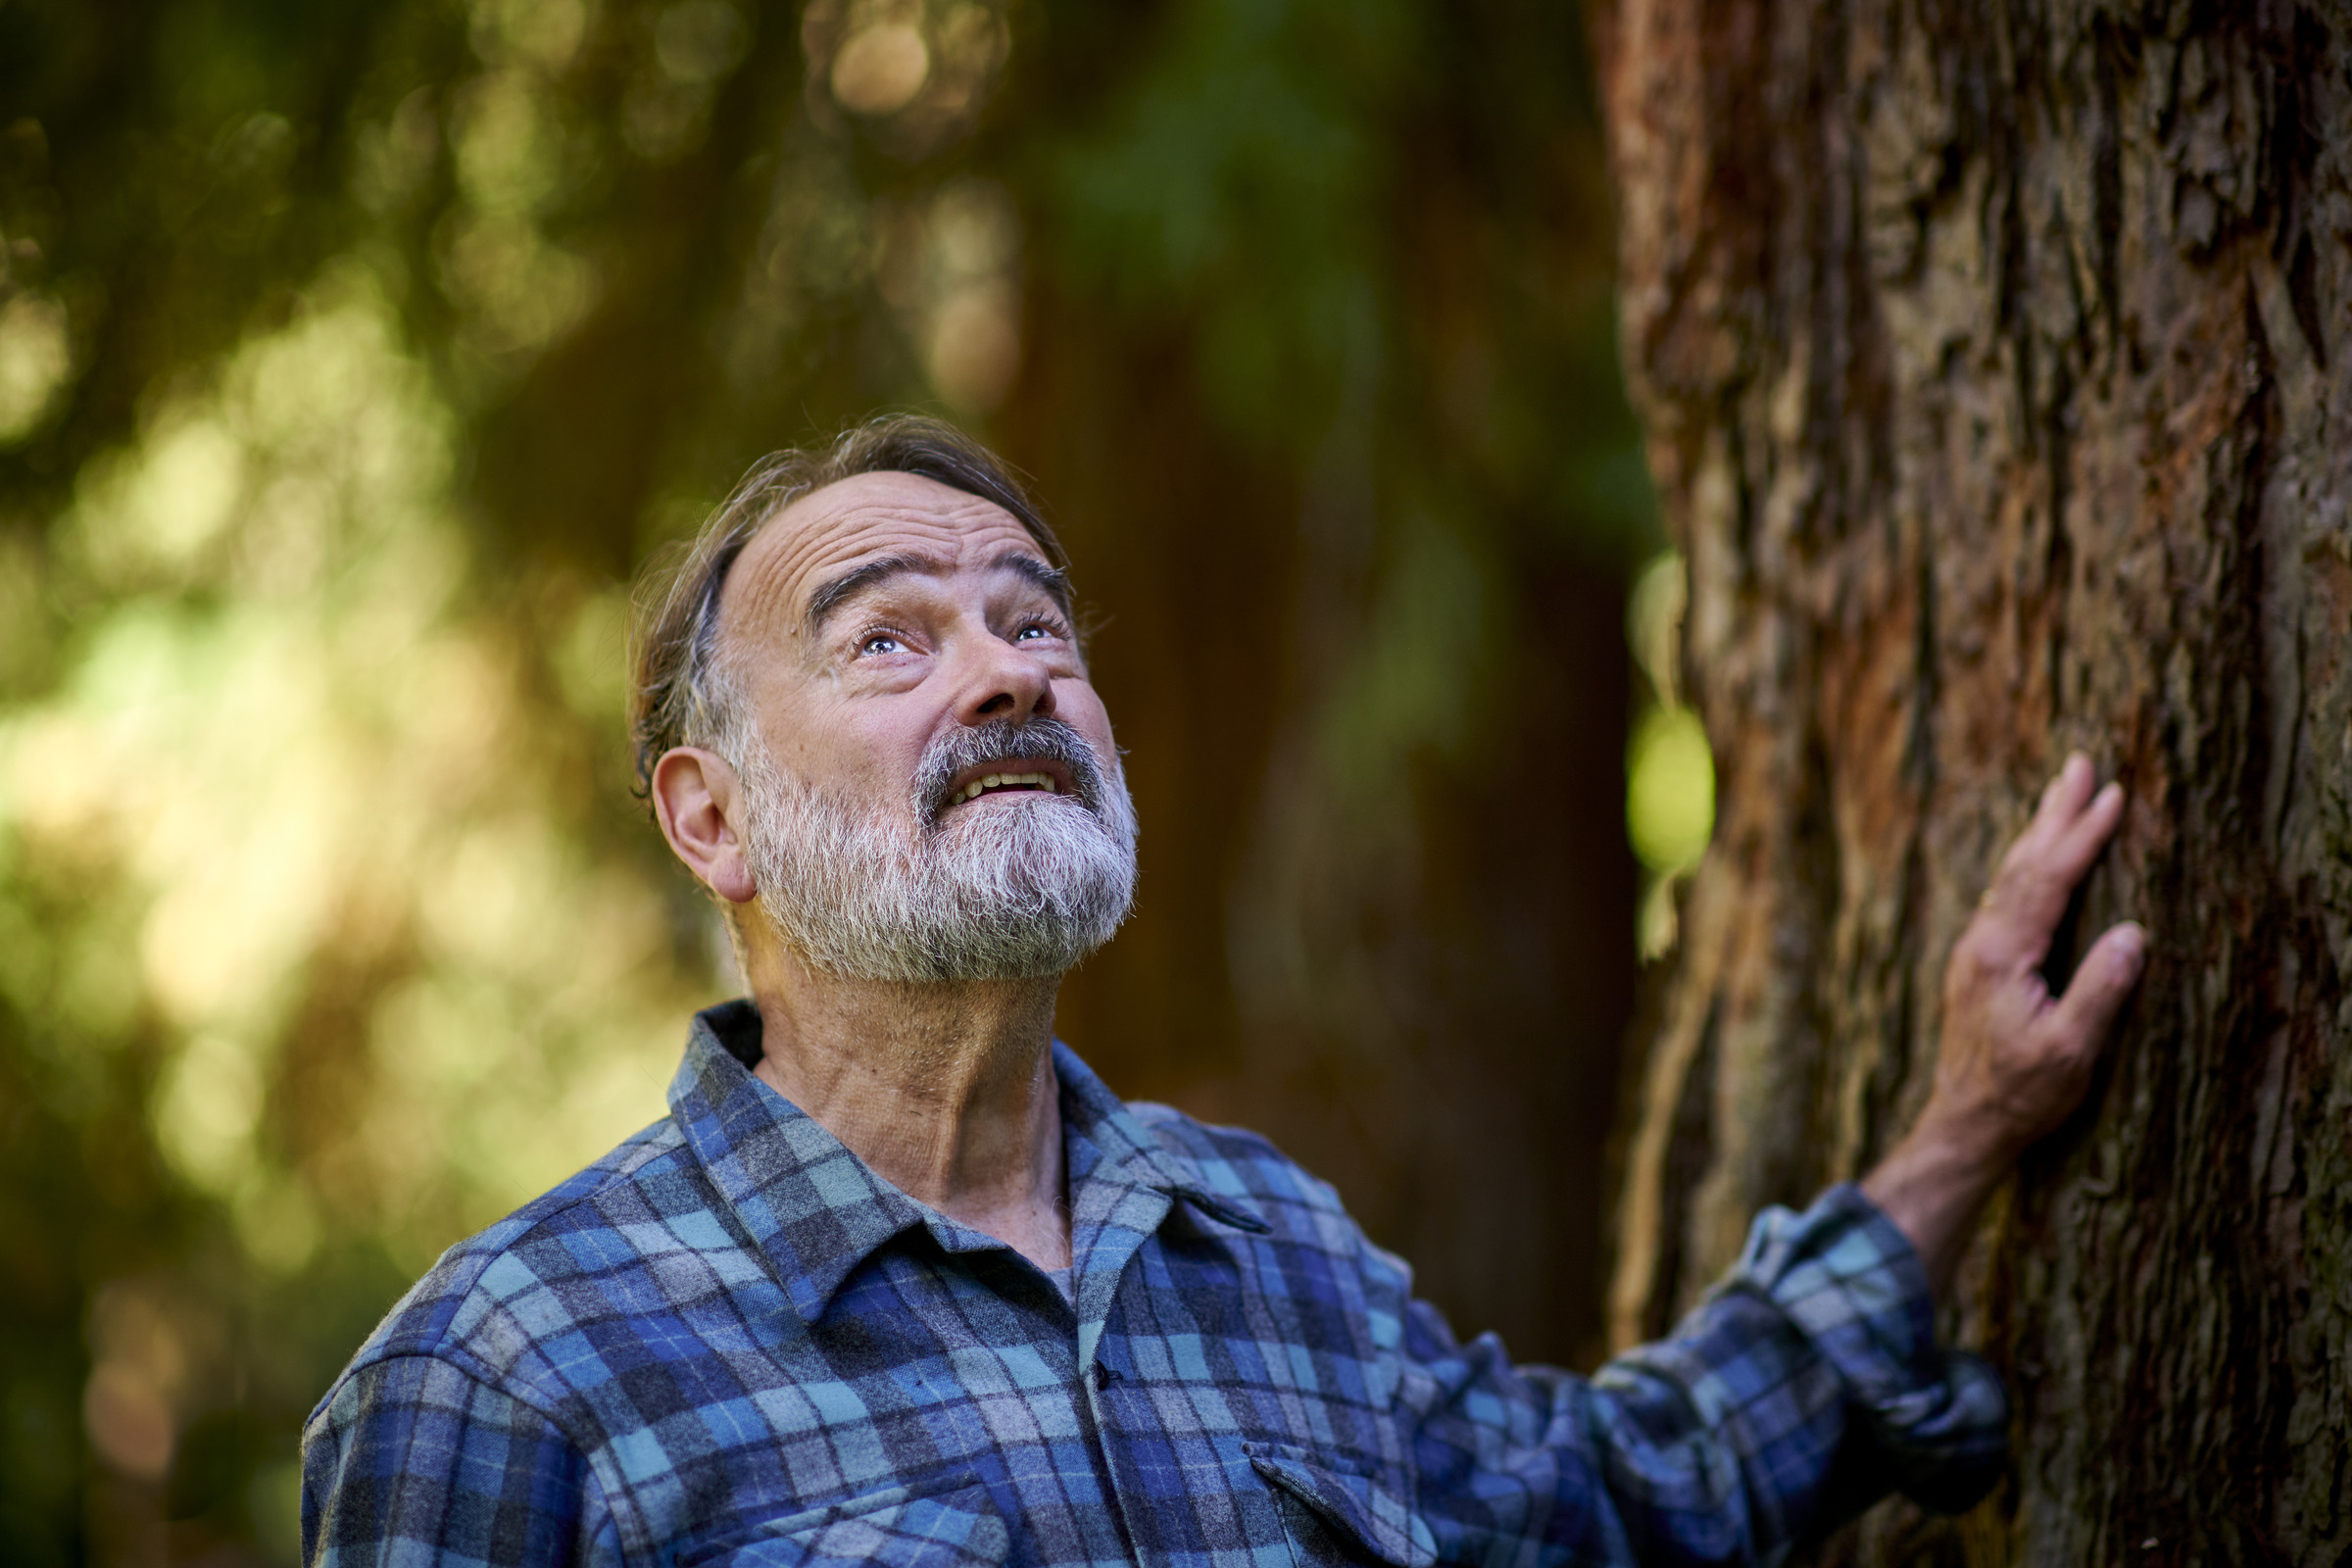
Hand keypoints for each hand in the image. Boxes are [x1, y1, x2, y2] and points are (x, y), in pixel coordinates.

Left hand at [1862, 753, 2146, 1290]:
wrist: (1963, 1123)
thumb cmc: (2020, 1094)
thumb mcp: (2069, 1051)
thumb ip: (2099, 991)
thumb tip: (2132, 933)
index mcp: (2001, 955)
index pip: (2047, 881)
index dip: (2082, 837)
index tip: (2113, 796)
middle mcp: (1980, 942)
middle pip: (2021, 863)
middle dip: (2054, 813)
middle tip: (2079, 762)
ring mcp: (1973, 951)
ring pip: (2009, 876)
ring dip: (2038, 832)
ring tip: (2061, 792)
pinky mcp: (1977, 964)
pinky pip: (2005, 896)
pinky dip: (2026, 864)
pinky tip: (2035, 857)